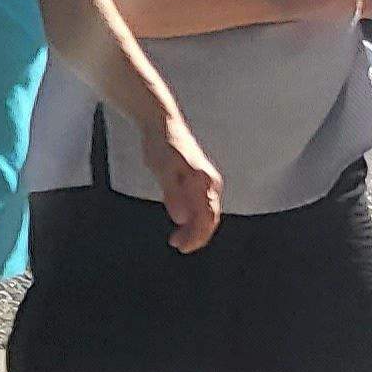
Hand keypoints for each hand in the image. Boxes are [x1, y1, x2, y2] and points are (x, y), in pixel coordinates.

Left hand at [141, 114, 224, 253]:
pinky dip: (193, 216)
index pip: (207, 217)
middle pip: (209, 217)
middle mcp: (210, 182)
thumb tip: (181, 218)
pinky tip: (181, 221)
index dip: (197, 236)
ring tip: (177, 238)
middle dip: (196, 235)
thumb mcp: (163, 170)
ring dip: (194, 227)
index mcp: (203, 181)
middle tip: (178, 246)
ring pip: (206, 211)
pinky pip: (201, 203)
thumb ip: (173, 194)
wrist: (161, 123)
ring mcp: (206, 180)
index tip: (184, 247)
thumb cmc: (161, 145)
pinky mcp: (199, 178)